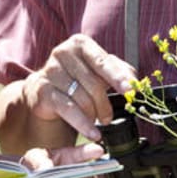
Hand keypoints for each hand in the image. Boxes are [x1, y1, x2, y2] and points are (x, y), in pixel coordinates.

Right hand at [22, 33, 137, 139]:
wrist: (44, 91)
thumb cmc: (77, 78)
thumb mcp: (98, 71)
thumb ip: (118, 71)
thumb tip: (134, 80)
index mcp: (80, 44)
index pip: (103, 62)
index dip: (118, 77)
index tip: (130, 90)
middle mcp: (63, 53)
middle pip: (93, 84)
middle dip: (105, 104)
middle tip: (108, 117)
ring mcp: (50, 71)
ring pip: (82, 98)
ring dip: (93, 114)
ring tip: (97, 121)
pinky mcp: (42, 90)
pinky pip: (69, 110)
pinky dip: (84, 124)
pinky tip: (93, 133)